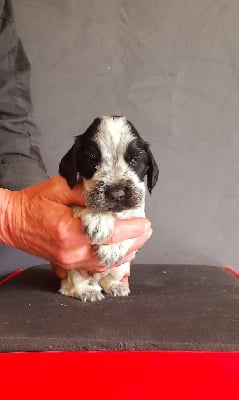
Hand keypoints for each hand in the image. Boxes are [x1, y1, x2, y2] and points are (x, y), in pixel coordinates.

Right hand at [0, 176, 151, 275]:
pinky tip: (121, 253)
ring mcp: (69, 261)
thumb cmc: (33, 204)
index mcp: (70, 232)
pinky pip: (95, 266)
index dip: (131, 229)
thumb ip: (87, 192)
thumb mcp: (60, 188)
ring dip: (126, 252)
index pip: (110, 234)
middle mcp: (71, 252)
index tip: (145, 222)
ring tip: (139, 240)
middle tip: (147, 230)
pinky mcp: (67, 263)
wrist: (12, 221)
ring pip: (105, 262)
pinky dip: (111, 260)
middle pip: (112, 252)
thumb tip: (110, 198)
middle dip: (134, 241)